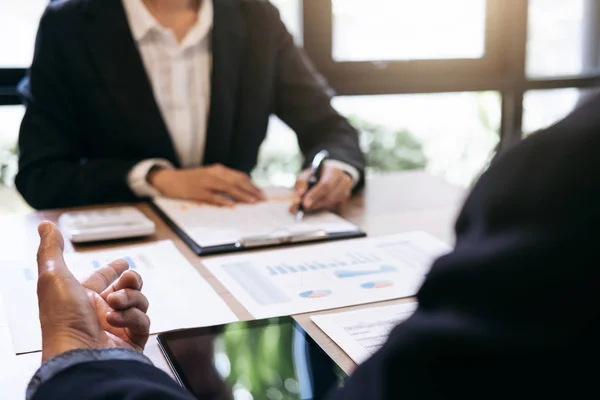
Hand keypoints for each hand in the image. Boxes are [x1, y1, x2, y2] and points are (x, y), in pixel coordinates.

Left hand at [36, 222, 149, 361]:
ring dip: (129, 298)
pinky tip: (117, 320)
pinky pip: (143, 321)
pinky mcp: (132, 340)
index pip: (102, 279)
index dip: (113, 269)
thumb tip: (46, 227)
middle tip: (128, 278)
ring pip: (139, 302)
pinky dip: (132, 317)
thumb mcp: (53, 276)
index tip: (123, 263)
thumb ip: (52, 249)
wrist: (78, 355)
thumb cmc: (62, 319)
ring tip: (114, 304)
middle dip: (132, 280)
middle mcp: (99, 312)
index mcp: (81, 298)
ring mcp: (117, 327)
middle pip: (127, 288)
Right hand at [149, 164, 264, 205]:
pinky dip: (222, 200)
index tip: (261, 193)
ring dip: (242, 195)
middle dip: (251, 190)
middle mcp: (214, 174)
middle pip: (236, 181)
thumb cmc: (192, 180)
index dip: (251, 185)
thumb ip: (224, 181)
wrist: (170, 179)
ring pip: (228, 188)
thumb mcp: (209, 176)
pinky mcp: (197, 192)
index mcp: (218, 170)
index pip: (239, 177)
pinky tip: (231, 204)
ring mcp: (205, 182)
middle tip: (261, 199)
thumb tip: (241, 189)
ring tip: (252, 201)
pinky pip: (212, 196)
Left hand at [291, 166, 353, 212]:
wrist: (331, 174)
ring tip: (308, 204)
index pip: (325, 185)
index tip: (304, 203)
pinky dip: (322, 206)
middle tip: (302, 207)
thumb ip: (301, 182)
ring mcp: (346, 191)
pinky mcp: (344, 200)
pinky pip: (333, 207)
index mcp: (334, 171)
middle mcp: (343, 181)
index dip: (314, 195)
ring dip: (317, 205)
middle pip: (329, 196)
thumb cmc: (317, 174)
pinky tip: (316, 203)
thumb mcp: (307, 174)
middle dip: (314, 203)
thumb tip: (299, 194)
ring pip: (330, 203)